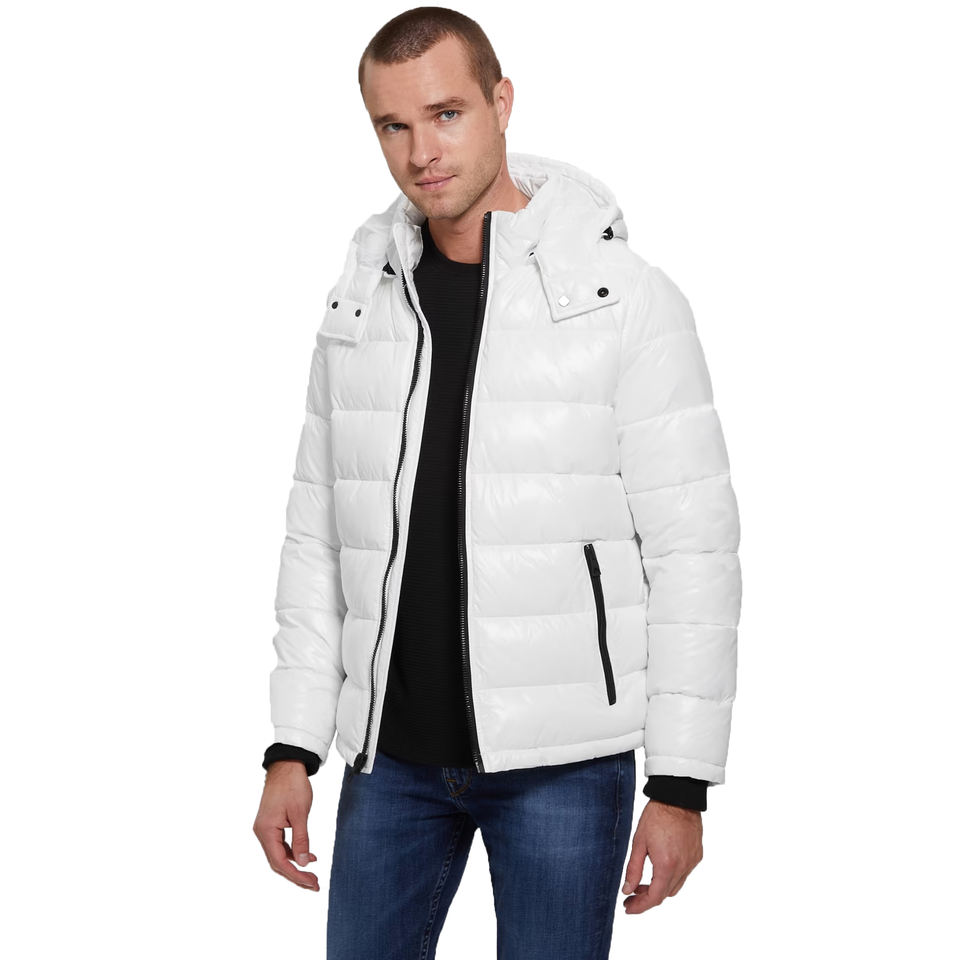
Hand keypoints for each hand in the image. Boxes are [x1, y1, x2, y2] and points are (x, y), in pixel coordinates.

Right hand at [252, 760, 319, 890]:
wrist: (286, 765)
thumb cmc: (292, 785)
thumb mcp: (300, 813)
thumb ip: (301, 839)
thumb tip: (304, 863)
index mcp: (266, 830)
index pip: (279, 862)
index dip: (296, 876)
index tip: (312, 883)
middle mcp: (262, 832)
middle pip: (277, 862)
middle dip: (296, 875)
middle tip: (314, 884)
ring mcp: (266, 828)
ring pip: (279, 855)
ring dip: (295, 865)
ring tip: (312, 875)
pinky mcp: (271, 824)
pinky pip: (280, 844)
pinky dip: (293, 852)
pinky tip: (308, 855)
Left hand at [621, 799, 702, 913]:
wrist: (678, 797)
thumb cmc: (657, 815)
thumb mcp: (639, 842)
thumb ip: (633, 869)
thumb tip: (627, 890)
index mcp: (667, 865)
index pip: (654, 898)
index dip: (640, 906)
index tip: (628, 908)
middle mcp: (683, 867)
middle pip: (665, 894)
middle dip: (647, 898)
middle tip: (632, 894)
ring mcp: (692, 862)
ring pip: (675, 886)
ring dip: (660, 888)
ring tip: (644, 883)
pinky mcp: (697, 855)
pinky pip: (684, 874)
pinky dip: (671, 877)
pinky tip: (660, 868)